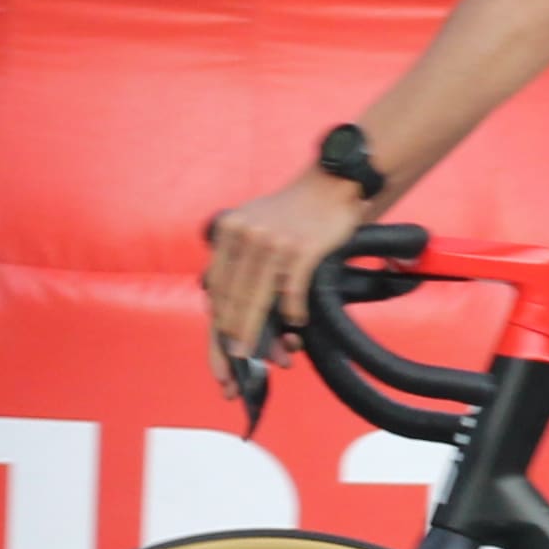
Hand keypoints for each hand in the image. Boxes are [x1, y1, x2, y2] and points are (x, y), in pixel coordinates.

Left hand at [198, 165, 371, 382]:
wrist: (332, 182)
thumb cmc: (292, 211)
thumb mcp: (252, 224)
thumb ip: (236, 259)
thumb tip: (227, 311)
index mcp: (229, 232)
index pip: (217, 290)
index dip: (217, 329)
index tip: (220, 360)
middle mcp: (246, 235)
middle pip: (234, 299)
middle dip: (237, 339)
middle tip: (240, 365)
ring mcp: (274, 241)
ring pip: (259, 299)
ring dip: (260, 333)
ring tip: (266, 357)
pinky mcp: (303, 247)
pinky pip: (292, 288)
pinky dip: (293, 311)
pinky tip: (297, 323)